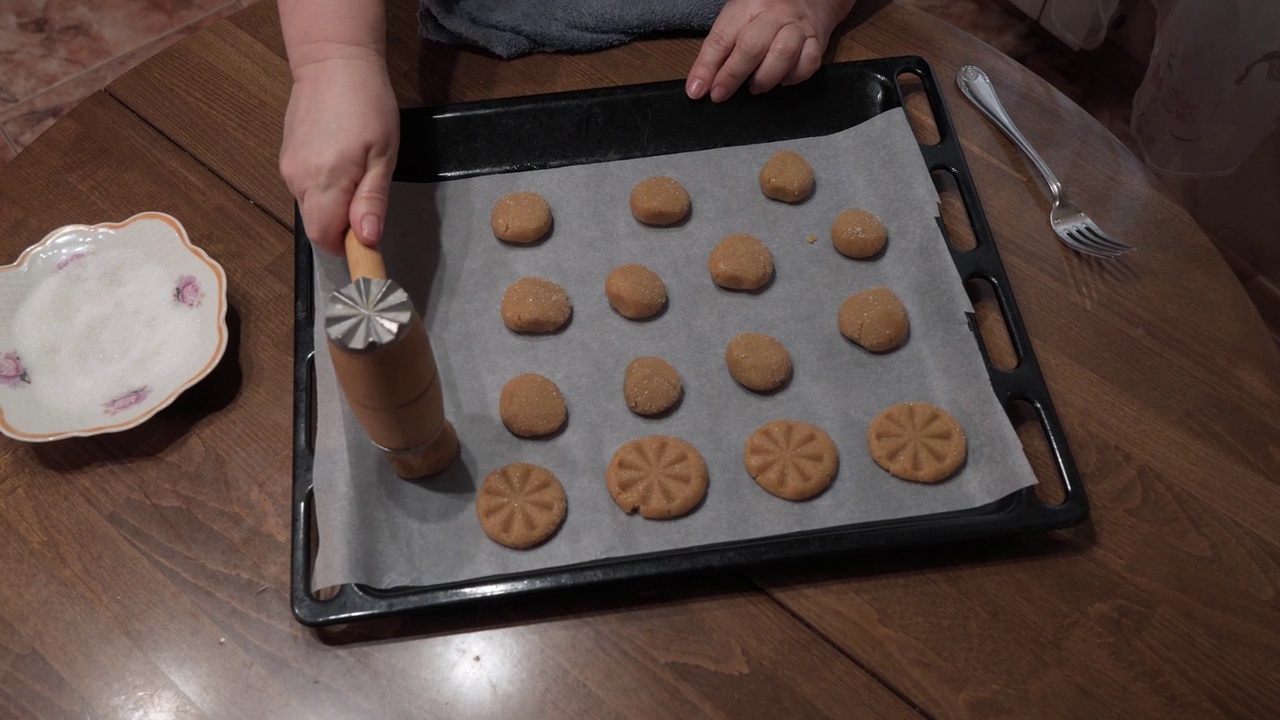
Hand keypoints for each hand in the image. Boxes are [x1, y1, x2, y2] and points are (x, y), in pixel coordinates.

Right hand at [279, 54, 397, 254]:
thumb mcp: (383, 154)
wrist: (332, 61)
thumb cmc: (367, 104)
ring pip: (312, 208)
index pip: (325, 238)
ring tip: (357, 171)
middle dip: (342, 225)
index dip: (348, 245)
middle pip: (317, 226)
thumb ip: (372, 199)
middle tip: (368, 196)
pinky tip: (340, 161)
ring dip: (334, 205)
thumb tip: (367, 240)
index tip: (369, 235)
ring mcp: (288, 168)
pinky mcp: (286, 158)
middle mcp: (298, 180)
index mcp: (324, 181)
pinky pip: (306, 188)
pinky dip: (324, 188)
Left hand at [686, 0, 854, 101]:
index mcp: (746, 7)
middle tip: (721, 95)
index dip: (707, 67)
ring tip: (756, 87)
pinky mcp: (816, 40)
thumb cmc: (764, 15)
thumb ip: (718, 53)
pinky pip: (808, 63)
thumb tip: (699, 87)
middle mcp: (773, 14)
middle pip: (751, 46)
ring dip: (765, 78)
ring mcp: (796, 27)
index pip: (722, 38)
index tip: (697, 91)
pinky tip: (783, 80)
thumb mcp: (737, 23)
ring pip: (782, 54)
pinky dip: (794, 77)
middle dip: (732, 76)